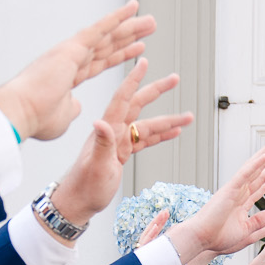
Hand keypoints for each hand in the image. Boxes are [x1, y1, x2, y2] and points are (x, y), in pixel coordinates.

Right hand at [0, 4, 155, 141]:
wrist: (21, 112)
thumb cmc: (37, 118)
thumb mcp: (62, 116)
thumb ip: (71, 109)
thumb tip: (76, 106)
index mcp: (69, 76)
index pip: (101, 62)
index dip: (119, 54)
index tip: (136, 47)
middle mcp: (71, 59)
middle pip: (108, 45)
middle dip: (129, 36)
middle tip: (148, 26)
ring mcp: (72, 52)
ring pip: (107, 35)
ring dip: (130, 26)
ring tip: (149, 20)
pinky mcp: (72, 48)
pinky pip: (99, 29)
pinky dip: (116, 18)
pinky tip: (132, 8)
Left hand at [48, 60, 192, 221]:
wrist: (76, 202)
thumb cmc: (83, 187)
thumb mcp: (95, 166)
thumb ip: (101, 143)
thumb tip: (100, 121)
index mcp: (107, 131)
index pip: (122, 99)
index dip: (133, 80)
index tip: (144, 62)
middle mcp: (113, 132)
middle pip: (138, 105)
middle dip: (156, 91)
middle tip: (174, 79)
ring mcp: (118, 143)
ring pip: (147, 126)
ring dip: (168, 119)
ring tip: (188, 116)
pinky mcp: (122, 154)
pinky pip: (145, 141)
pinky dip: (161, 136)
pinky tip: (174, 132)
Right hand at [168, 143, 264, 262]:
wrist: (202, 240)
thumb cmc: (218, 238)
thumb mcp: (246, 233)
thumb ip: (260, 225)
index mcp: (241, 202)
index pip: (259, 185)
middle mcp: (238, 192)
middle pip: (258, 172)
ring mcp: (234, 189)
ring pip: (253, 168)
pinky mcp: (229, 190)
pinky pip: (244, 175)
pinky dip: (255, 165)